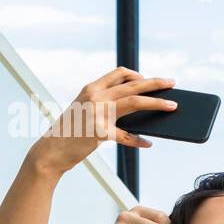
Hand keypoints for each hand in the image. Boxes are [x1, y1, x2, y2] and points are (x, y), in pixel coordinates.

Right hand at [29, 68, 176, 175]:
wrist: (51, 151)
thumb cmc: (71, 132)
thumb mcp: (85, 110)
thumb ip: (105, 105)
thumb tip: (137, 108)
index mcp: (91, 88)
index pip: (119, 73)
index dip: (138, 74)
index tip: (149, 79)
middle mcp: (95, 96)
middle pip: (133, 85)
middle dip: (156, 83)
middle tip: (173, 82)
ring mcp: (98, 113)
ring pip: (135, 102)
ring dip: (157, 103)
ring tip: (173, 106)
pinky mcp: (100, 132)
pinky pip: (127, 136)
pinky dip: (139, 140)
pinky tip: (148, 143)